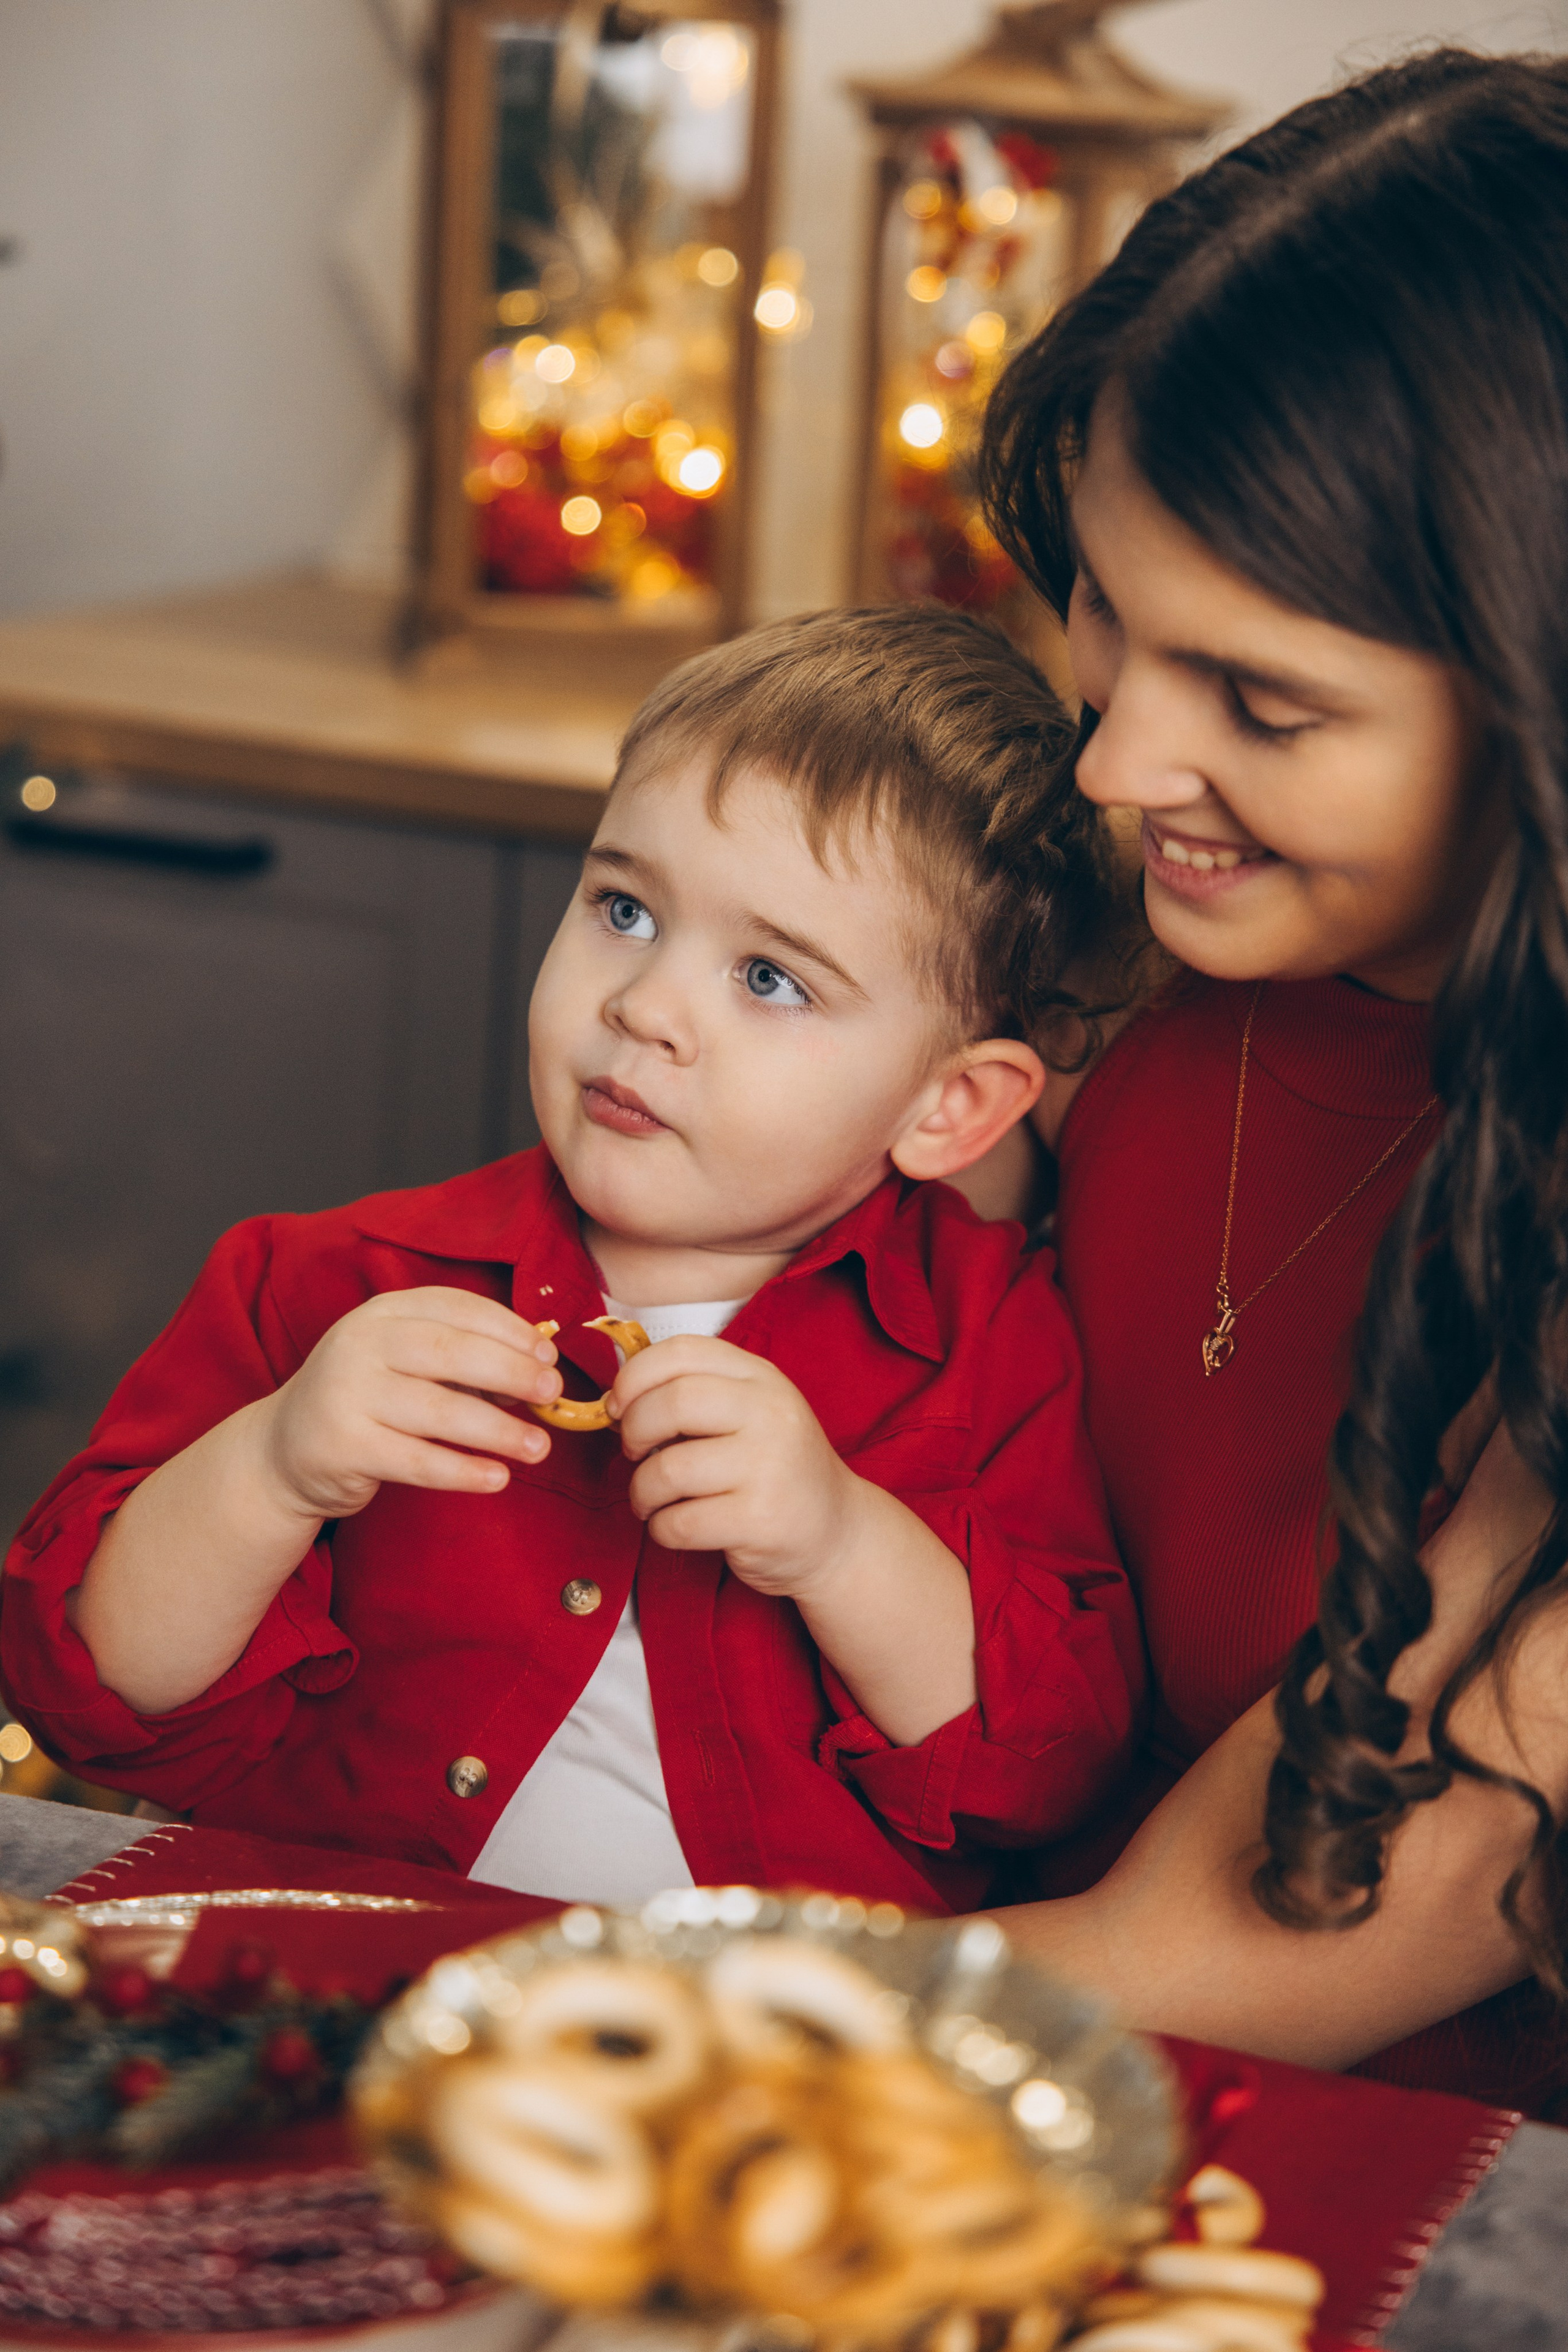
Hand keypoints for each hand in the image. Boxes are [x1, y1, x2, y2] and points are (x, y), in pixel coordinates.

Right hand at [258, 1287, 562, 1520]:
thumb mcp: (403, 1360)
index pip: (456, 1308)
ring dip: (498, 1430)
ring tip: (539, 1447)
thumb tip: (538, 1367)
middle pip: (450, 1352)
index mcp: (383, 1312)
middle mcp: (361, 1344)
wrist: (284, 1448)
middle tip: (552, 1394)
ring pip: (438, 1410)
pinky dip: (462, 1471)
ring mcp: (348, 1394)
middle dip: (511, 1371)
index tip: (548, 1355)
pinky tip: (497, 1478)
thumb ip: (462, 1357)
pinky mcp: (344, 1446)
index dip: (509, 1329)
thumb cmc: (366, 1398)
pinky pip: (416, 1461)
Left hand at [611, 1337, 864, 1597]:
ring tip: (651, 1500)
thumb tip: (615, 1402)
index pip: (682, 1352)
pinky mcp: (759, 1521)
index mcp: (762, 1378)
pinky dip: (661, 1528)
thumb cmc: (775, 1469)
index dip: (634, 1376)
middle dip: (633, 1430)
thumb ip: (695, 1395)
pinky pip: (678, 1523)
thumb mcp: (750, 1413)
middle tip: (633, 1452)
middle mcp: (771, 1414)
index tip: (618, 1405)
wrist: (837, 1532)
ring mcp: (768, 1468)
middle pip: (672, 1402)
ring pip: (666, 1470)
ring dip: (642, 1491)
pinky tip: (675, 1525)